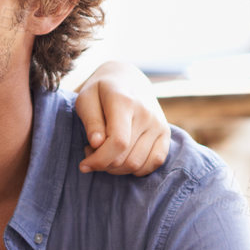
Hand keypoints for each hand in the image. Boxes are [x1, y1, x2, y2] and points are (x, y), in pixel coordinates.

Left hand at [74, 61, 170, 175]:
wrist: (127, 80)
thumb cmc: (101, 91)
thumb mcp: (86, 99)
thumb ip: (91, 121)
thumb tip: (96, 144)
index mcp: (124, 102)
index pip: (118, 142)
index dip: (99, 160)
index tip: (84, 165)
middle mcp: (146, 114)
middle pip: (126, 157)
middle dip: (103, 164)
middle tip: (91, 152)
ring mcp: (159, 124)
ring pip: (138, 165)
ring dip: (117, 168)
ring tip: (105, 152)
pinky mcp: (166, 133)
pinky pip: (154, 162)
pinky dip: (136, 169)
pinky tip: (122, 158)